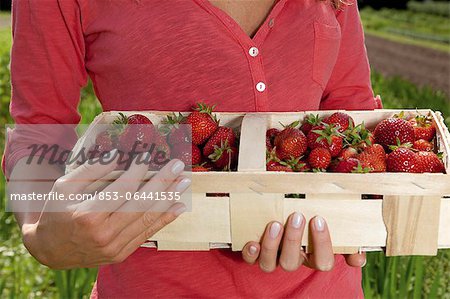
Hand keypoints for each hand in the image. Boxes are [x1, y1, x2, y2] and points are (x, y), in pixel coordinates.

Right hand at [21, 152, 189, 268]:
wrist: (50, 249)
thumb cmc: (56, 212)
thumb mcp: (64, 187)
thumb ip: (91, 170)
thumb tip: (119, 155)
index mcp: (88, 215)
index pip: (122, 189)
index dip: (138, 171)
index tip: (148, 156)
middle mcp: (104, 234)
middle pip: (141, 204)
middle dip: (162, 183)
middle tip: (177, 166)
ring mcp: (114, 247)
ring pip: (147, 219)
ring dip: (168, 199)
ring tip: (183, 183)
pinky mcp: (121, 254)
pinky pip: (147, 234)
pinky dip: (164, 219)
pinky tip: (177, 206)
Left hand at [242, 213, 365, 271]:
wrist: (288, 218)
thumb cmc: (314, 225)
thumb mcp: (334, 233)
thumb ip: (349, 244)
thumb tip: (358, 258)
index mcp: (313, 258)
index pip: (322, 262)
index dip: (321, 243)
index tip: (318, 219)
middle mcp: (293, 260)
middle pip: (292, 263)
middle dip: (293, 240)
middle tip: (296, 216)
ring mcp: (273, 259)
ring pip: (270, 264)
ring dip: (272, 245)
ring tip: (275, 224)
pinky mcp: (256, 255)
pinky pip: (251, 260)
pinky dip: (251, 253)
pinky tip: (253, 242)